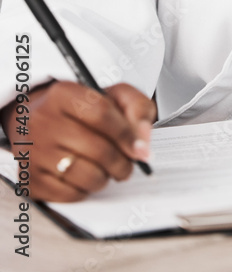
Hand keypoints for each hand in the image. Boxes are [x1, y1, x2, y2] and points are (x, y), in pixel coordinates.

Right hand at [0, 80, 155, 201]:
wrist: (34, 121)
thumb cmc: (79, 109)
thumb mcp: (110, 95)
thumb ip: (136, 108)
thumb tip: (144, 142)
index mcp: (63, 94)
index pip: (101, 113)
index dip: (126, 133)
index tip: (140, 148)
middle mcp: (44, 122)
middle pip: (98, 149)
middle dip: (122, 162)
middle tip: (128, 164)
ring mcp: (34, 153)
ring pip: (87, 176)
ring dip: (106, 177)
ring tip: (106, 169)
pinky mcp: (31, 180)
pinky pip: (71, 194)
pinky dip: (86, 189)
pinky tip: (85, 176)